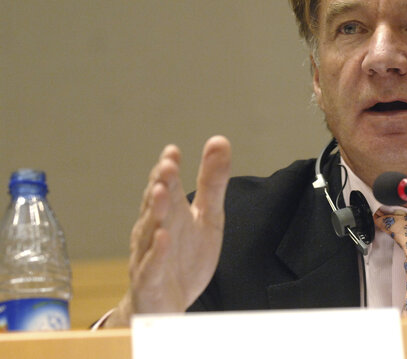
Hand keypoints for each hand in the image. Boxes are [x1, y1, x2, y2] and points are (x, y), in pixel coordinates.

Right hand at [105, 136, 230, 326]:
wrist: (168, 304)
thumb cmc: (185, 257)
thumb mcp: (208, 216)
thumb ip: (212, 181)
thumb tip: (219, 141)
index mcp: (170, 212)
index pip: (167, 185)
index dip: (168, 168)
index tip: (173, 151)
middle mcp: (154, 229)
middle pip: (156, 203)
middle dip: (161, 184)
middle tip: (167, 165)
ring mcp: (148, 255)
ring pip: (150, 230)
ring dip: (155, 210)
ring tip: (162, 191)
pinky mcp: (149, 281)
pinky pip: (151, 265)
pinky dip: (156, 252)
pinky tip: (163, 237)